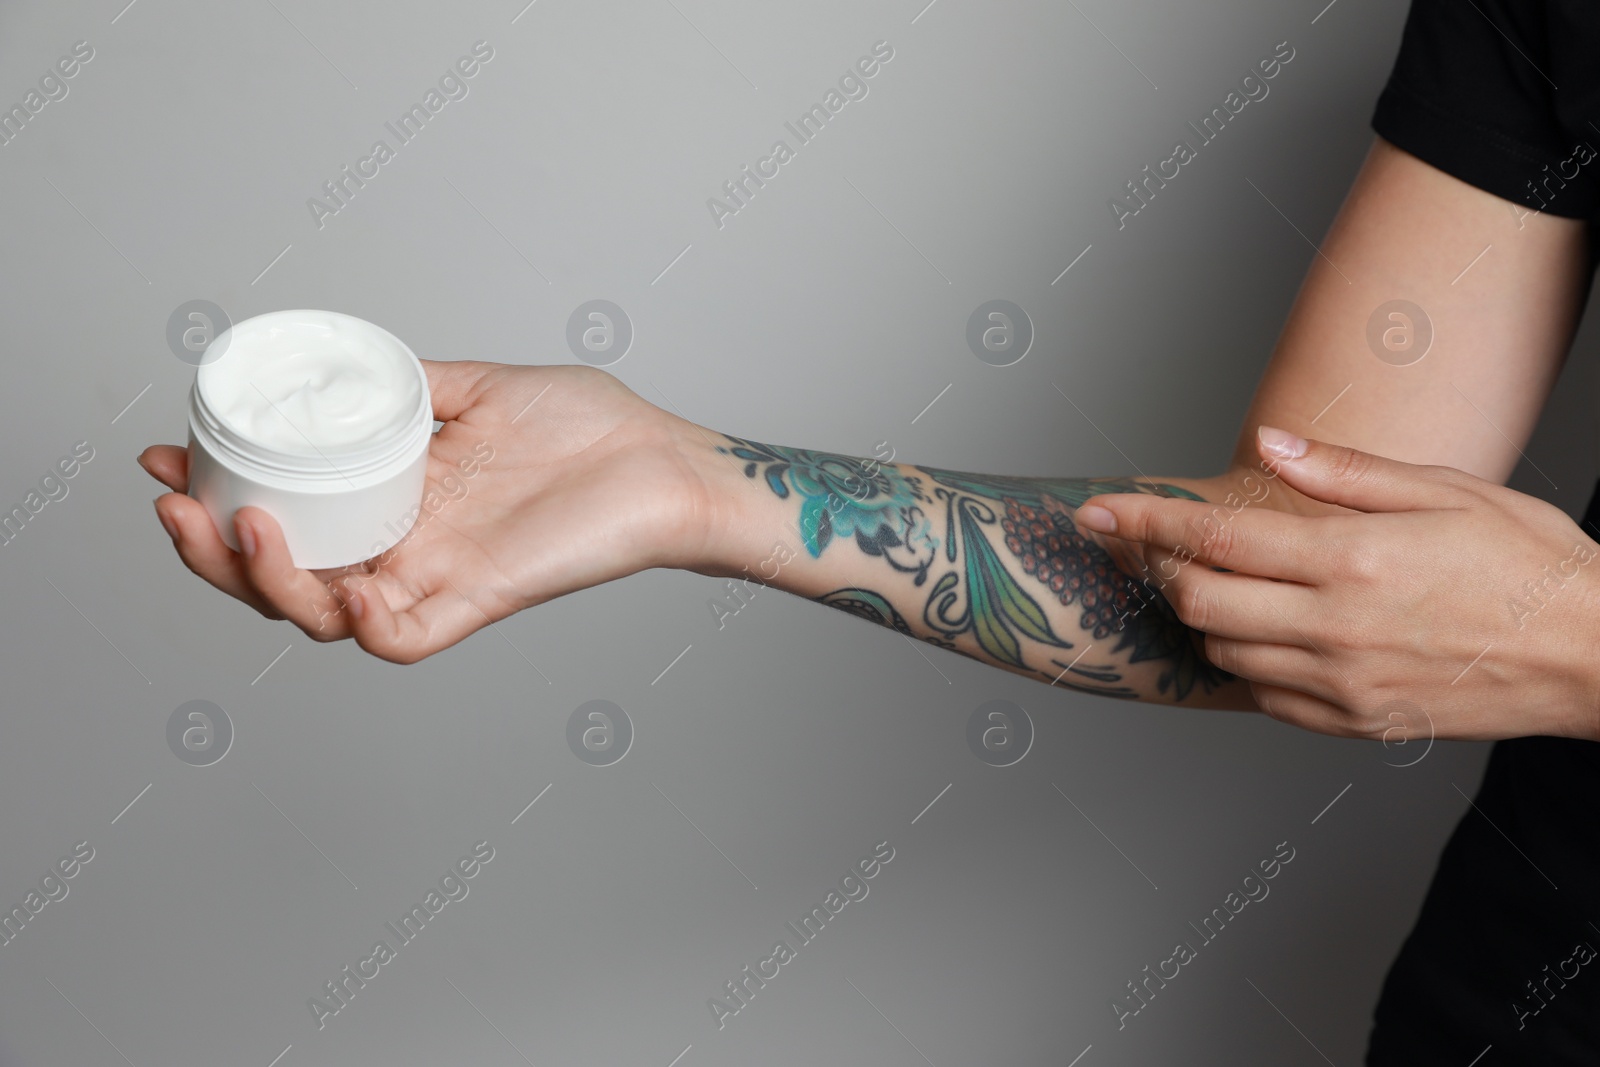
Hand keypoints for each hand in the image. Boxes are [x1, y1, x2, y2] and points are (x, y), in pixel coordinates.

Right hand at [141, 361, 716, 662]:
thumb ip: (415, 385)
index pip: (286, 513)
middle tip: (176, 502)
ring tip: (242, 524)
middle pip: (281, 575)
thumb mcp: (480, 388)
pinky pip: (398, 638)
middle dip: (210, 549)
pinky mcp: (476, 602)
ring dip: (263, 580)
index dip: (216, 492)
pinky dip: (358, 626)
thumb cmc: (589, 430)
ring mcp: (434, 578)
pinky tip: (340, 589)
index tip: (162, 454)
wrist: (661, 461)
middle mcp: (403, 547)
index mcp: (396, 499)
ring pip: (320, 613)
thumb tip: (349, 365)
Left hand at [1072, 427, 1599, 740]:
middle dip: (1159, 571)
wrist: (1597, 658)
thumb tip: (1268, 445)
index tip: (1098, 512)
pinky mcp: (1356, 724)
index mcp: (1353, 559)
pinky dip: (1245, 664)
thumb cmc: (1530, 565)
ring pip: (1224, 653)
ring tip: (1214, 584)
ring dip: (1201, 616)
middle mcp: (1336, 628)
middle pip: (1198, 603)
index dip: (1145, 522)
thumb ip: (1344, 471)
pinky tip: (1263, 633)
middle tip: (1148, 548)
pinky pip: (1265, 698)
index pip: (1214, 539)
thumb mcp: (1447, 491)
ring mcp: (1343, 685)